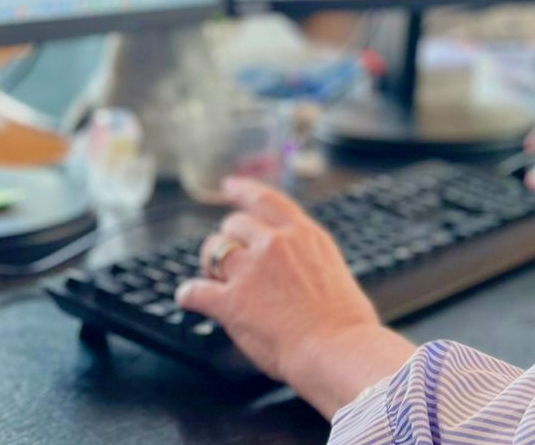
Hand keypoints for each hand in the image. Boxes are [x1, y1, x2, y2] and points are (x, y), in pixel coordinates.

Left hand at [175, 177, 414, 417]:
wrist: (337, 347)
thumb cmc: (345, 320)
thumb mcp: (333, 268)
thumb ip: (309, 258)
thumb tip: (299, 269)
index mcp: (304, 234)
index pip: (266, 200)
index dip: (244, 190)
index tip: (230, 186)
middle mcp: (276, 243)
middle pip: (234, 224)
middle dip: (228, 239)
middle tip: (229, 259)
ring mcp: (251, 270)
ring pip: (213, 250)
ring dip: (209, 264)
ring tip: (212, 278)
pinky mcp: (231, 301)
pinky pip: (194, 291)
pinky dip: (188, 295)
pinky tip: (189, 299)